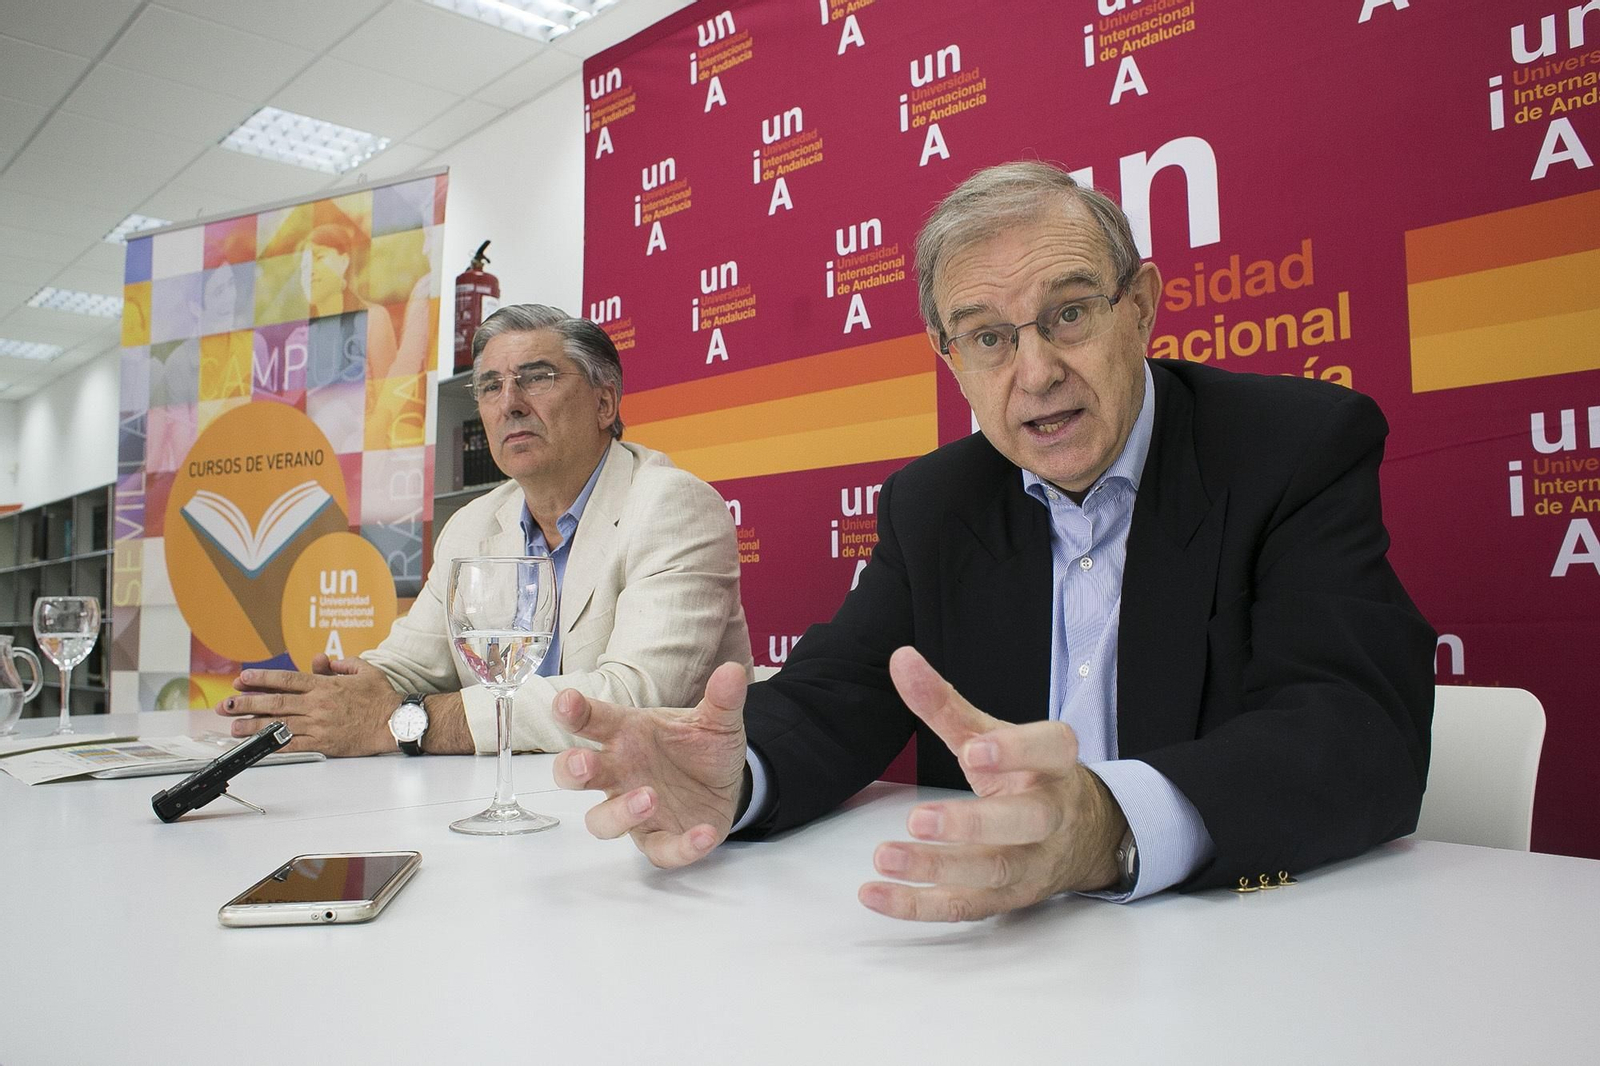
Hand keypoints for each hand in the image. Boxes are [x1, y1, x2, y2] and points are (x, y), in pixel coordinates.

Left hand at [214, 656, 401, 755]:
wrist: (396, 722)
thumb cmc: (382, 697)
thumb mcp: (364, 671)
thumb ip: (341, 664)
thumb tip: (323, 661)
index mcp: (325, 686)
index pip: (286, 679)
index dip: (261, 679)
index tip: (242, 679)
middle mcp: (318, 704)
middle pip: (275, 702)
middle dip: (247, 703)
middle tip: (226, 705)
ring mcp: (319, 725)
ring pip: (279, 725)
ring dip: (253, 726)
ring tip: (233, 727)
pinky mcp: (324, 744)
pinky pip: (295, 745)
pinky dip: (275, 746)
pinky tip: (260, 746)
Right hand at [552, 661, 748, 867]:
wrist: (727, 783)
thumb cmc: (702, 747)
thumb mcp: (717, 719)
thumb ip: (722, 698)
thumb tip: (732, 672)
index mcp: (627, 734)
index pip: (592, 721)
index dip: (574, 712)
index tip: (566, 702)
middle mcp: (621, 773)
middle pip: (575, 774)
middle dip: (572, 770)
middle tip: (584, 764)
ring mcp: (635, 810)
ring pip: (603, 820)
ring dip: (620, 812)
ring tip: (650, 796)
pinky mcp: (659, 838)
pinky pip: (660, 850)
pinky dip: (681, 846)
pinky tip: (704, 833)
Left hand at [860, 647, 1127, 922]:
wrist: (1083, 836)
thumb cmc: (1026, 775)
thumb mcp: (991, 736)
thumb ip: (945, 703)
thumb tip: (899, 658)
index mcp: (1053, 764)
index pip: (1050, 751)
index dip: (1015, 750)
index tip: (972, 751)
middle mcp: (1051, 815)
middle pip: (1026, 822)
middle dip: (973, 824)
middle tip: (919, 818)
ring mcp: (1033, 862)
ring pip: (995, 872)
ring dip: (938, 868)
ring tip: (885, 857)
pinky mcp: (1009, 899)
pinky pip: (966, 907)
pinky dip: (919, 905)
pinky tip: (874, 894)